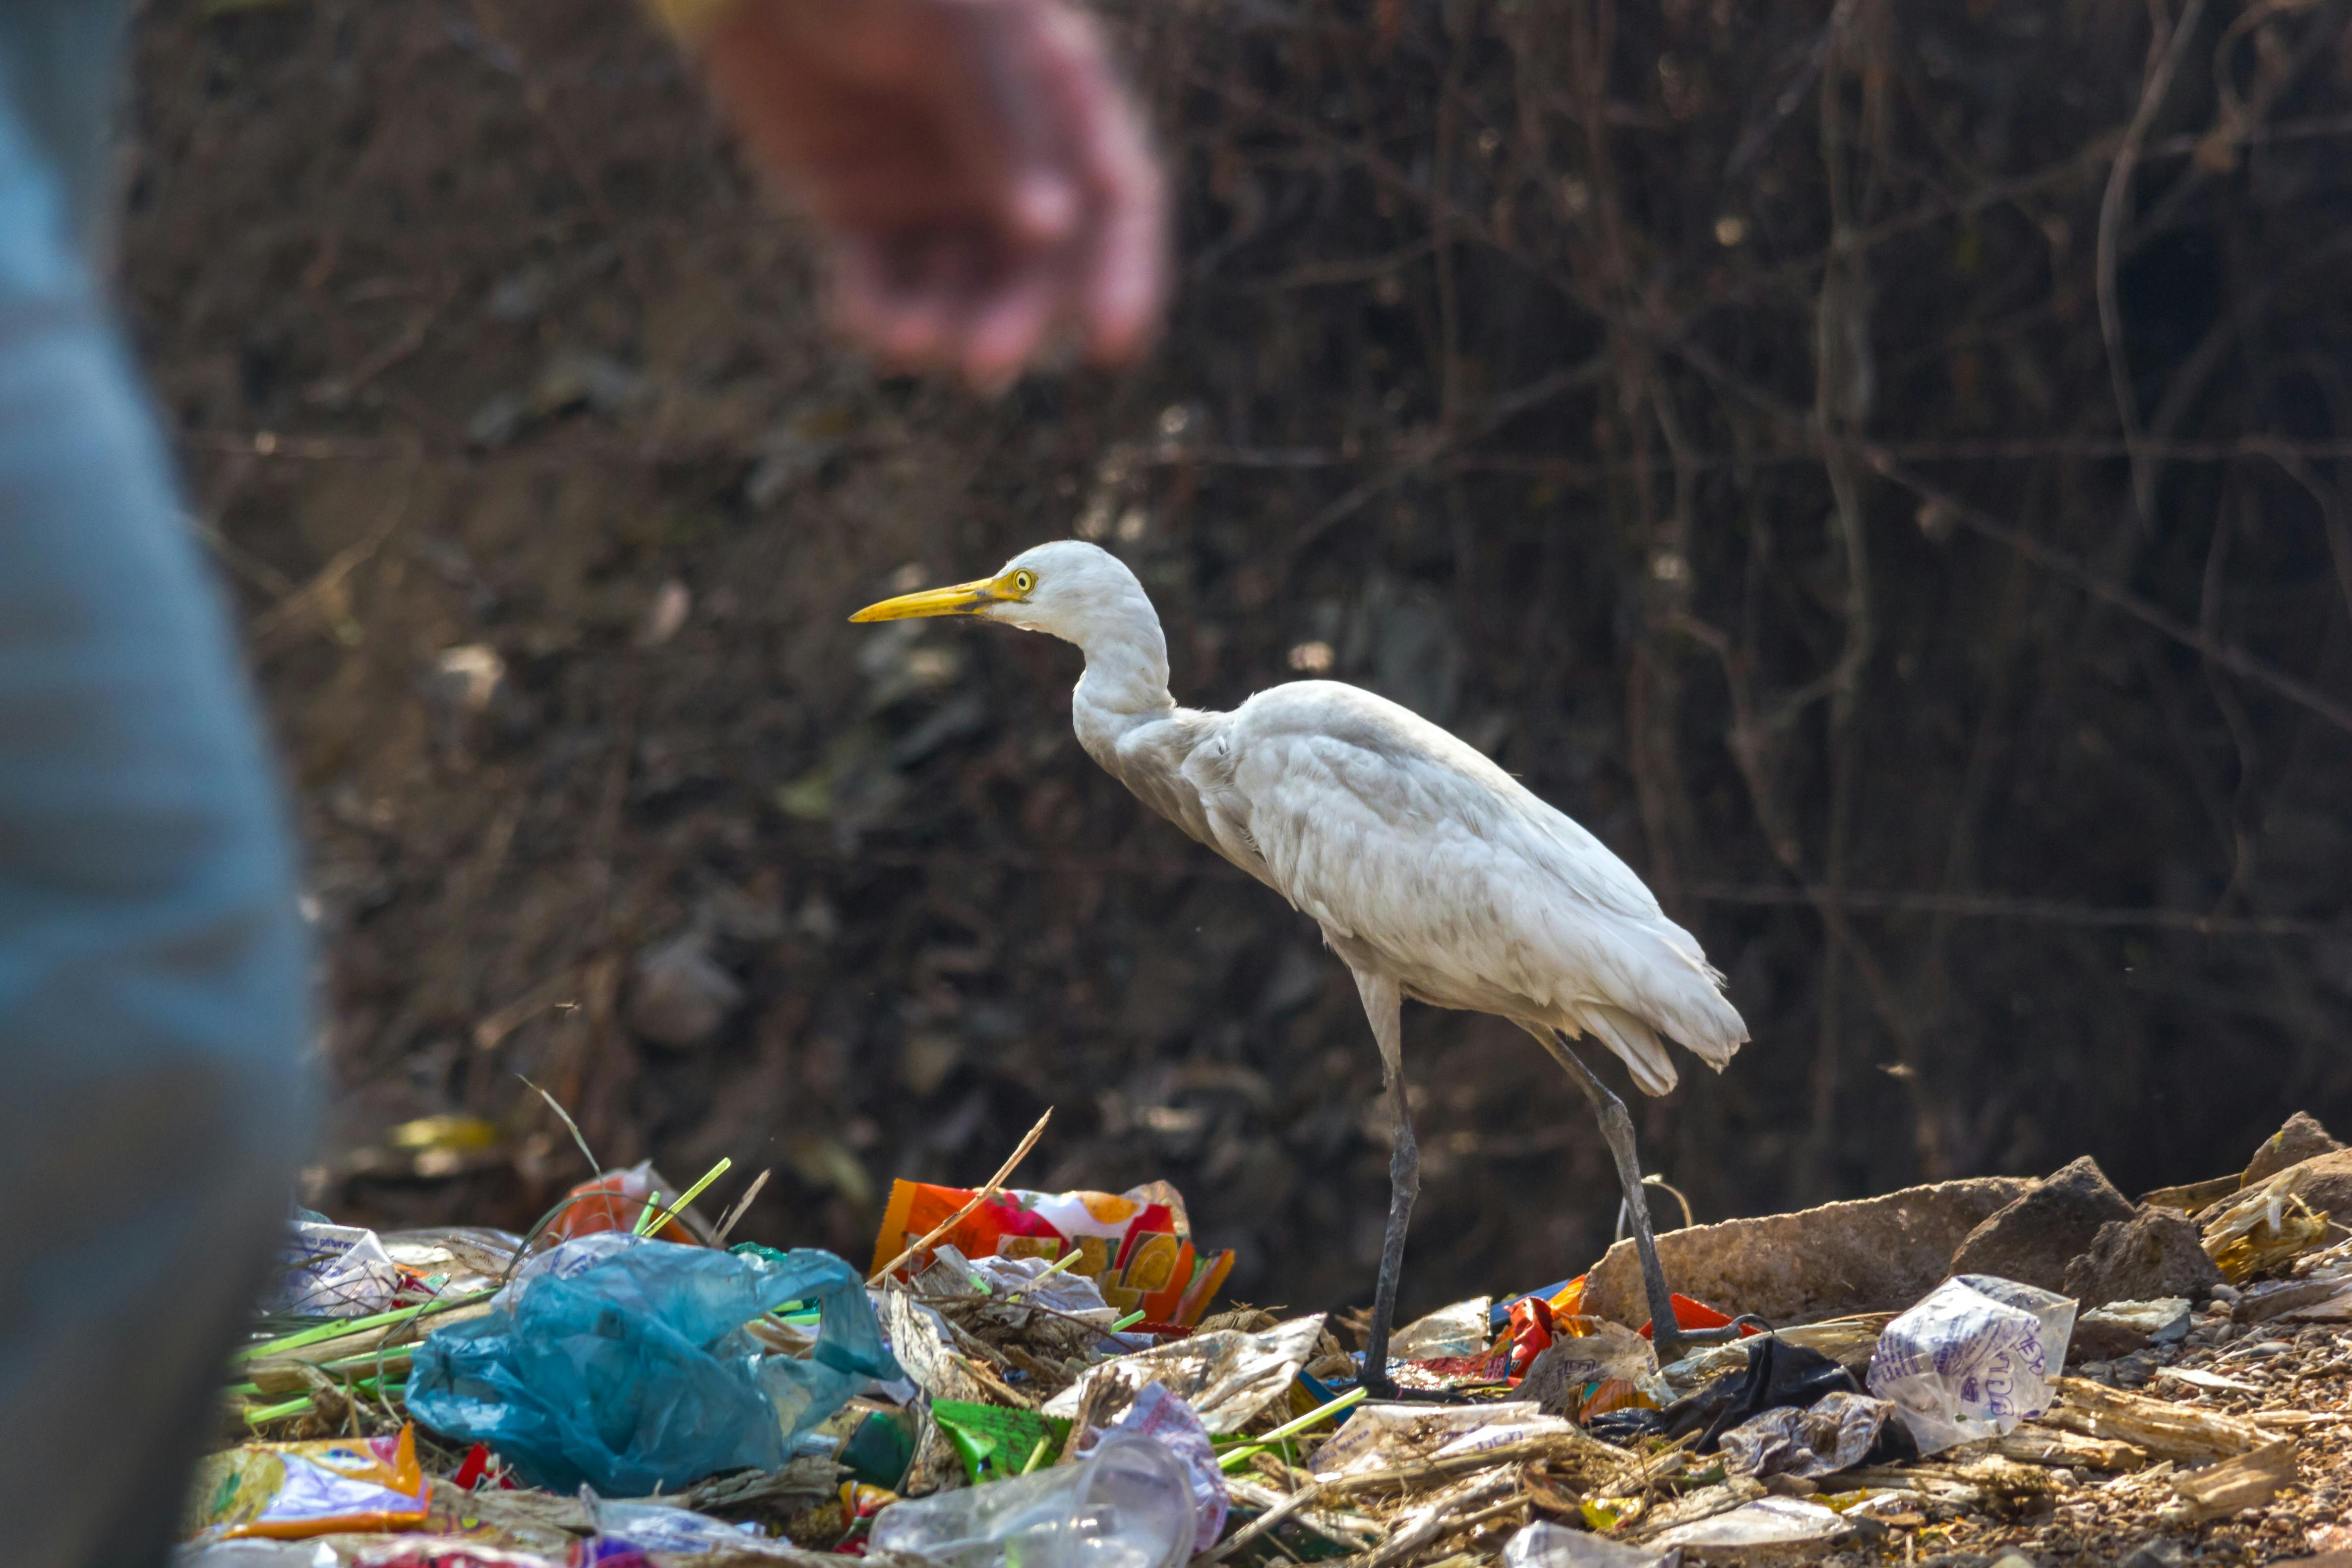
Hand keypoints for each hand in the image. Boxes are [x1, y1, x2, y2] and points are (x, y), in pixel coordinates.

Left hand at [698, 0, 1168, 390]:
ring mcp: (935, 189)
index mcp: (1059, 101)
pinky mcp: (861, 210)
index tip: (1112, 344)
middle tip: (983, 362)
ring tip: (909, 343)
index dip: (1123, 273)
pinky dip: (880, 312)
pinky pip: (883, 280)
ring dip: (946, 326)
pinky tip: (869, 327)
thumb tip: (1050, 229)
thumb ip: (1004, 123)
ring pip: (963, 286)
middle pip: (1040, 264)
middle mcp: (1009, 158)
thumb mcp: (953, 29)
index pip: (1118, 199)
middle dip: (1016, 317)